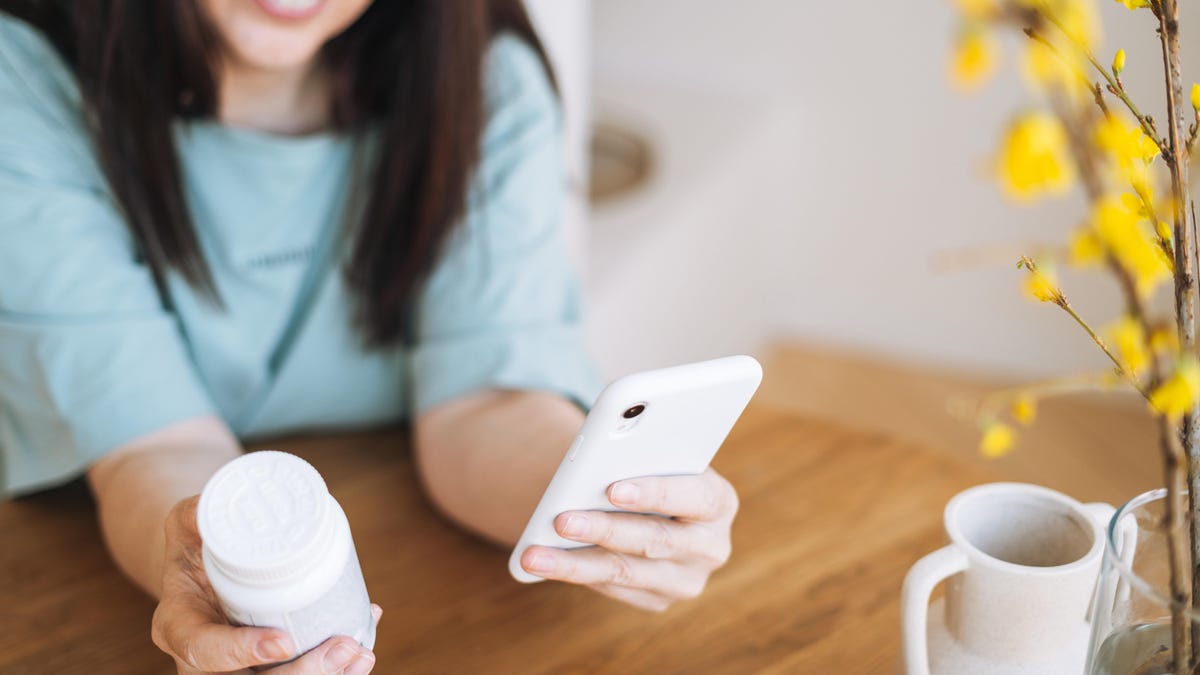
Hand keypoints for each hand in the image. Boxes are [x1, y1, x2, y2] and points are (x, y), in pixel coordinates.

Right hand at [151, 496, 381, 673]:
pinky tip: (362, 653)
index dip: (242, 651)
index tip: (284, 642)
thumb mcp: (187, 523)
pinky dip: (333, 671)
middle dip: (302, 673)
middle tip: (345, 646)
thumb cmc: (196, 542)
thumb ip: (199, 513)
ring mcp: (235, 668)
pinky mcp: (262, 668)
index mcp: (178, 626)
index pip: (202, 650)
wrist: (202, 564)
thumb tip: (225, 503)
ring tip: (361, 655)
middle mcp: (202, 661)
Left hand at [519, 468, 737, 610]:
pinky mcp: (659, 600)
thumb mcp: (651, 457)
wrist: (646, 500)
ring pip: (627, 572)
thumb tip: (592, 469)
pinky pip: (614, 589)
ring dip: (576, 562)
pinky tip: (543, 564)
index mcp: (719, 501)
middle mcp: (711, 546)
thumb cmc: (645, 466)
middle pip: (656, 540)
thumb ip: (636, 459)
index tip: (612, 488)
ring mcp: (687, 579)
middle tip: (561, 520)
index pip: (695, 496)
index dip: (655, 493)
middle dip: (605, 529)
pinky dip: (576, 573)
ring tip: (535, 554)